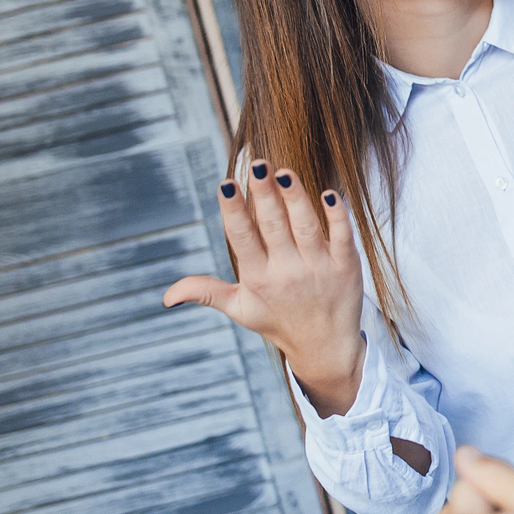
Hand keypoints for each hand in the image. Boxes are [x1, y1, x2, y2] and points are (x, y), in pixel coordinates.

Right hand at [162, 163, 365, 415]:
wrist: (326, 347)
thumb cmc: (279, 321)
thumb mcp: (241, 309)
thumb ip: (207, 292)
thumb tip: (167, 296)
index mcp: (258, 278)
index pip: (242, 238)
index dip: (234, 211)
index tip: (226, 184)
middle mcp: (288, 272)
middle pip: (273, 226)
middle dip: (264, 195)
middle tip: (258, 165)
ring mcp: (319, 268)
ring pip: (305, 226)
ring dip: (296, 198)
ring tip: (284, 172)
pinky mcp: (347, 265)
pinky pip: (342, 235)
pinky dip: (337, 214)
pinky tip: (329, 193)